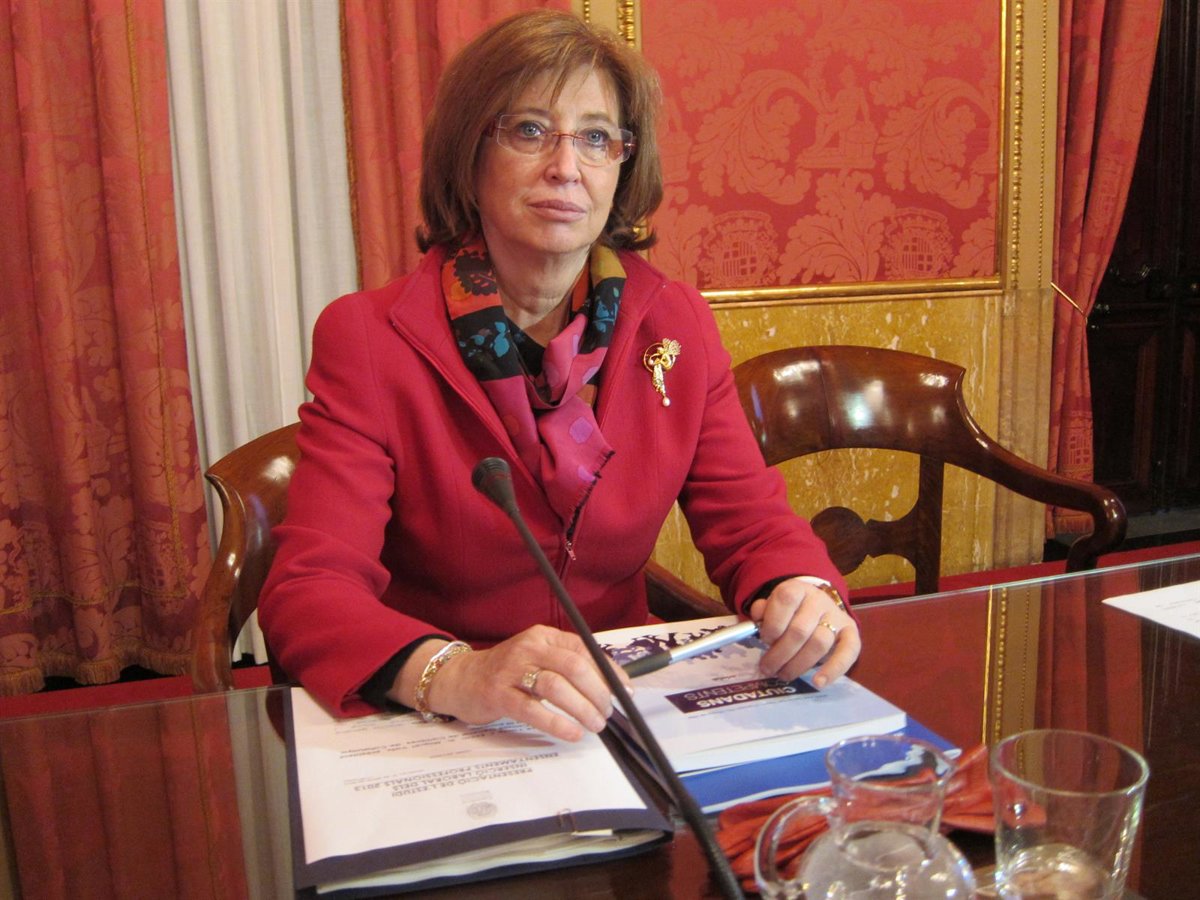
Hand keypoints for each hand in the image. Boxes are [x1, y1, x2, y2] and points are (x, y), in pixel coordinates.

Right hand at [401, 625, 630, 741]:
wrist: (460, 679)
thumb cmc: (507, 673)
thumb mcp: (537, 659)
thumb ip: (567, 667)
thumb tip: (609, 685)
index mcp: (543, 637)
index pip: (584, 649)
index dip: (608, 670)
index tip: (624, 690)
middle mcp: (529, 648)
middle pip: (573, 666)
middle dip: (598, 691)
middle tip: (608, 712)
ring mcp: (512, 670)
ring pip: (555, 685)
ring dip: (581, 708)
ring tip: (595, 724)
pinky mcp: (498, 694)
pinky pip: (532, 709)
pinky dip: (556, 722)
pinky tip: (571, 733)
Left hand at [746, 578, 859, 687]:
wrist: (817, 606)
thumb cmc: (789, 611)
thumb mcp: (772, 606)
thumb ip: (762, 612)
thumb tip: (757, 620)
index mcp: (797, 589)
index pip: (785, 600)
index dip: (772, 623)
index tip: (764, 640)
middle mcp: (819, 600)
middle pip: (800, 630)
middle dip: (780, 653)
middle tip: (767, 668)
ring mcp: (837, 616)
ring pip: (819, 644)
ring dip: (798, 665)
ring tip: (783, 675)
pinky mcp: (851, 633)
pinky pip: (848, 652)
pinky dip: (833, 670)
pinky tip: (818, 683)